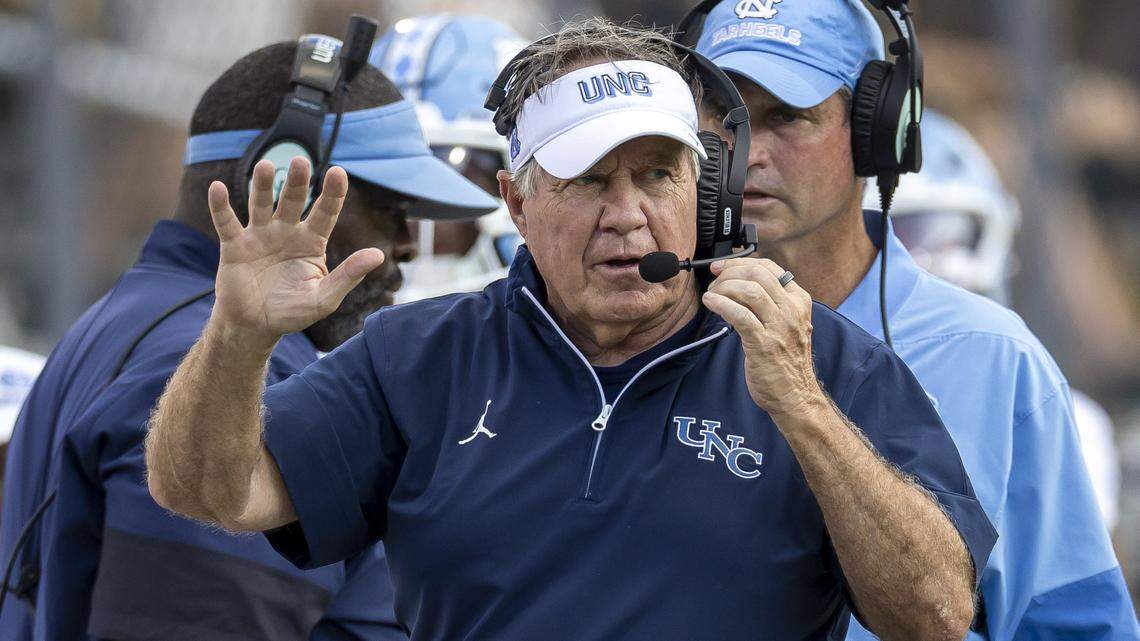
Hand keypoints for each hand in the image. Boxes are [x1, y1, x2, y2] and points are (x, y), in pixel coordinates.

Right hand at [207, 157, 384, 343]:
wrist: (255, 326)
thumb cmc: (293, 312)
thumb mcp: (324, 298)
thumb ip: (349, 276)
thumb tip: (378, 256)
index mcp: (311, 242)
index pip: (325, 212)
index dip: (332, 193)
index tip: (338, 172)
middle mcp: (286, 232)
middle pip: (292, 200)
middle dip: (296, 181)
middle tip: (301, 161)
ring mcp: (259, 236)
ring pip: (260, 203)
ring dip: (261, 185)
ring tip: (265, 166)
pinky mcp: (234, 246)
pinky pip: (226, 222)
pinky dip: (220, 206)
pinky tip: (217, 188)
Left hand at [702, 258, 823, 418]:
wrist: (795, 396)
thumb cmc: (786, 362)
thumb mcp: (787, 324)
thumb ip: (771, 304)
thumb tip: (740, 284)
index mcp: (799, 301)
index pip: (769, 267)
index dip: (741, 262)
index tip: (722, 267)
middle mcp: (792, 310)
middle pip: (758, 274)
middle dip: (730, 272)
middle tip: (714, 280)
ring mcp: (779, 327)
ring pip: (749, 290)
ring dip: (723, 287)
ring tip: (711, 294)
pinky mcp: (763, 343)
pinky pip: (739, 314)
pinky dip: (721, 304)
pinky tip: (710, 303)